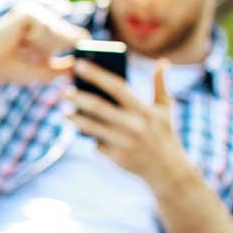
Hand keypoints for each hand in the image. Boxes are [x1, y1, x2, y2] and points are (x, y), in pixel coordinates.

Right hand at [0, 1, 89, 82]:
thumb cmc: (11, 67)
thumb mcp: (43, 70)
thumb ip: (62, 68)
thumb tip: (81, 67)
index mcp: (48, 32)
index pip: (74, 34)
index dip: (82, 43)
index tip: (94, 52)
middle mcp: (44, 19)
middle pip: (69, 33)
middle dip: (59, 48)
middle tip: (35, 51)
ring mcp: (35, 13)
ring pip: (57, 31)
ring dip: (44, 45)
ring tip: (24, 47)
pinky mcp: (27, 11)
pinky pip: (43, 26)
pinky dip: (35, 38)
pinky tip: (21, 40)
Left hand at [63, 58, 190, 186]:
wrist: (168, 170)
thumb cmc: (164, 134)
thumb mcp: (166, 109)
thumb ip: (160, 84)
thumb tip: (163, 62)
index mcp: (143, 110)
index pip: (116, 87)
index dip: (96, 75)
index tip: (79, 64)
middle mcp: (133, 125)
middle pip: (99, 107)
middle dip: (79, 97)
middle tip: (64, 90)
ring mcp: (124, 142)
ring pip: (92, 128)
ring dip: (76, 119)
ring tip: (65, 110)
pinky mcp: (117, 157)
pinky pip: (97, 145)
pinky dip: (90, 138)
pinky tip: (82, 132)